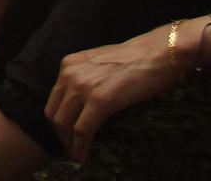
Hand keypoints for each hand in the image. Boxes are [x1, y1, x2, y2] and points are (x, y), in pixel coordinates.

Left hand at [46, 21, 187, 161]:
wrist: (156, 54)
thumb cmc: (134, 60)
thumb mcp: (98, 64)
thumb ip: (85, 78)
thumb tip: (83, 103)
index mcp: (68, 65)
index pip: (54, 99)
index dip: (58, 120)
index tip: (66, 133)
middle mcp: (70, 74)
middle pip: (54, 112)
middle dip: (60, 134)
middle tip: (71, 147)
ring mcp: (83, 86)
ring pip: (64, 123)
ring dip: (68, 143)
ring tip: (76, 154)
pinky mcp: (99, 100)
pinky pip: (82, 130)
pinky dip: (80, 147)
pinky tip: (82, 157)